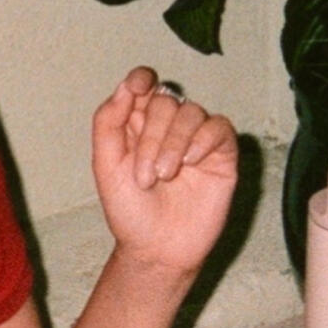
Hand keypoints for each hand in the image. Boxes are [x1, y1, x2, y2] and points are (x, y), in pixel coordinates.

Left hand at [92, 67, 237, 276]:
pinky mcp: (221, 154)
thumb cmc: (130, 210)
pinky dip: (203, 140)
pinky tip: (191, 163)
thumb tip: (126, 86)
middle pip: (165, 101)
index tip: (138, 86)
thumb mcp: (106, 165)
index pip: (143, 85)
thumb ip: (108, 122)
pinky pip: (219, 127)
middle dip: (152, 135)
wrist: (157, 249)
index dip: (141, 78)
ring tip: (165, 176)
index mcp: (137, 125)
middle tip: (145, 176)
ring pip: (191, 112)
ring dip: (174, 143)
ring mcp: (196, 139)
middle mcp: (168, 127)